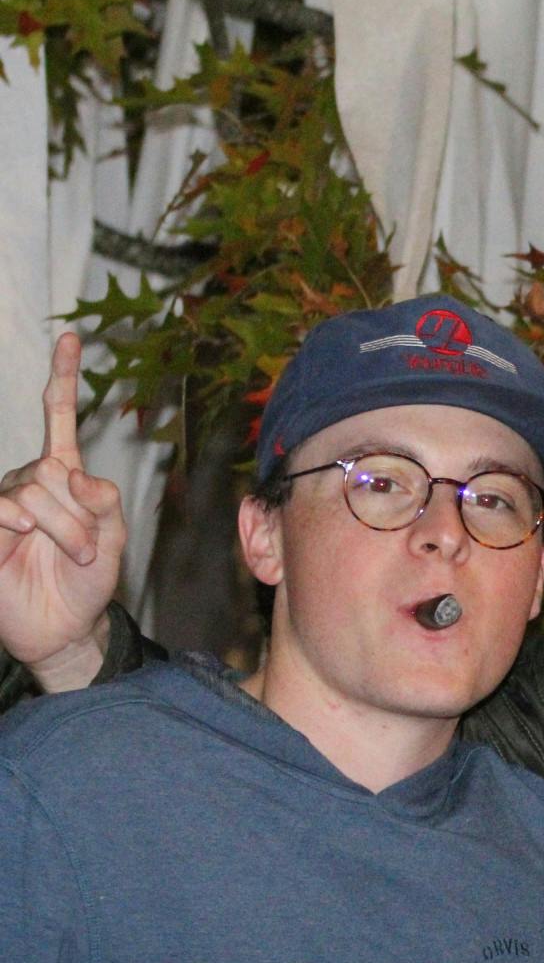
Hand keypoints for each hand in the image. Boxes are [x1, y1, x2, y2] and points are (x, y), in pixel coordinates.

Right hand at [0, 333, 124, 689]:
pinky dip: (23, 526)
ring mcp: (2, 503)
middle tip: (88, 550)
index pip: (57, 416)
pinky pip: (1, 509)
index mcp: (62, 475)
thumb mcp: (114, 540)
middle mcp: (29, 481)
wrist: (65, 625)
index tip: (70, 337)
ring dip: (63, 530)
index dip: (63, 377)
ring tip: (72, 557)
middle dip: (80, 516)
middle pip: (53, 471)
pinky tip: (24, 539)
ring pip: (33, 493)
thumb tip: (75, 473)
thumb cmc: (87, 581)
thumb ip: (105, 502)